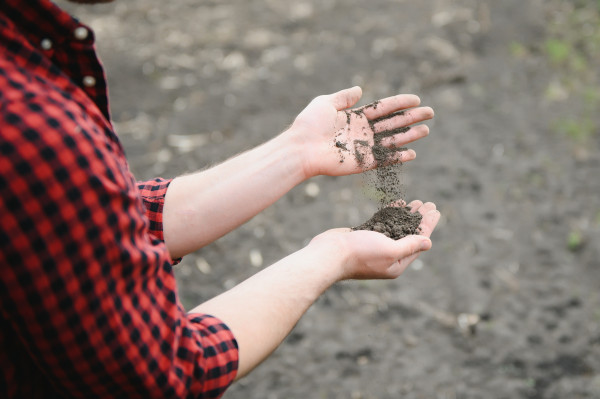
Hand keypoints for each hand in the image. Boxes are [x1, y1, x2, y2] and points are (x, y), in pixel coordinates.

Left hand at [289, 86, 433, 178]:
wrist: (301, 148)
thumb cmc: (309, 125)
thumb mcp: (325, 103)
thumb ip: (343, 97)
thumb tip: (360, 89)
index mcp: (354, 117)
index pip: (382, 108)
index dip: (399, 103)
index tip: (416, 99)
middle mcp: (362, 132)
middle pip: (392, 123)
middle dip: (411, 117)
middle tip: (430, 112)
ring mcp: (363, 148)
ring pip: (392, 140)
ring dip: (409, 136)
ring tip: (426, 130)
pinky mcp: (362, 163)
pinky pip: (384, 160)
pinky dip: (398, 157)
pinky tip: (412, 153)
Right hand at [310, 201, 439, 279]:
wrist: (329, 254)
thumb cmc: (359, 254)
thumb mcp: (389, 250)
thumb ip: (409, 246)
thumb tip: (428, 243)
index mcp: (397, 263)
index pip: (418, 242)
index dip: (428, 225)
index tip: (435, 210)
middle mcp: (388, 256)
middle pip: (410, 234)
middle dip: (420, 218)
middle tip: (430, 203)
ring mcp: (376, 246)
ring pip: (397, 227)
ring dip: (407, 214)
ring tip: (417, 202)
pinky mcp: (364, 237)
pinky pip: (383, 223)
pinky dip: (392, 213)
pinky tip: (398, 204)